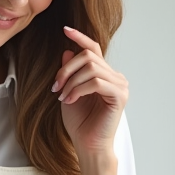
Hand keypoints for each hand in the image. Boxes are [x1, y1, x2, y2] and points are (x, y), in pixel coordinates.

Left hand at [51, 26, 128, 158]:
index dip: (80, 37)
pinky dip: (79, 89)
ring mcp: (120, 85)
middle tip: (55, 87)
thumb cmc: (80, 123)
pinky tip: (70, 100)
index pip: (94, 49)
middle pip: (89, 56)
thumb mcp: (68, 92)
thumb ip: (69, 73)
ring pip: (92, 68)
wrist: (87, 145)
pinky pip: (96, 82)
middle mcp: (114, 77)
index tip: (65, 30)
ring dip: (71, 81)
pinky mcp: (120, 95)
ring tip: (63, 96)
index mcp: (104, 75)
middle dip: (67, 69)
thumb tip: (68, 51)